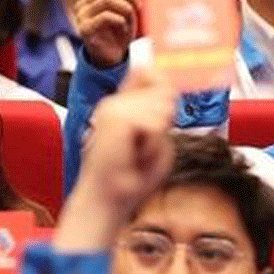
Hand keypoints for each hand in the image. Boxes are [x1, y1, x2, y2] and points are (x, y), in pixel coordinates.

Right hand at [59, 65, 177, 250]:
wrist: (106, 199)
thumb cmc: (129, 177)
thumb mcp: (157, 141)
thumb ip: (163, 112)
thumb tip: (168, 89)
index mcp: (123, 105)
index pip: (150, 74)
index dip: (164, 84)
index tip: (164, 112)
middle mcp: (115, 102)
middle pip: (164, 90)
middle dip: (165, 122)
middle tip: (143, 147)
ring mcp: (112, 107)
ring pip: (163, 106)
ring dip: (158, 136)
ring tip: (139, 152)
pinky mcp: (115, 118)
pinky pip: (156, 124)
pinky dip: (152, 144)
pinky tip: (135, 154)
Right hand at [73, 0, 138, 68]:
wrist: (112, 57)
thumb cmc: (119, 32)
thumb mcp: (125, 10)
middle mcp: (83, 4)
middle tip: (138, 5)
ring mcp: (81, 16)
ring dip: (125, 7)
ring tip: (131, 18)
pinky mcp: (84, 29)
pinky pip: (105, 16)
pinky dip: (120, 20)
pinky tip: (123, 28)